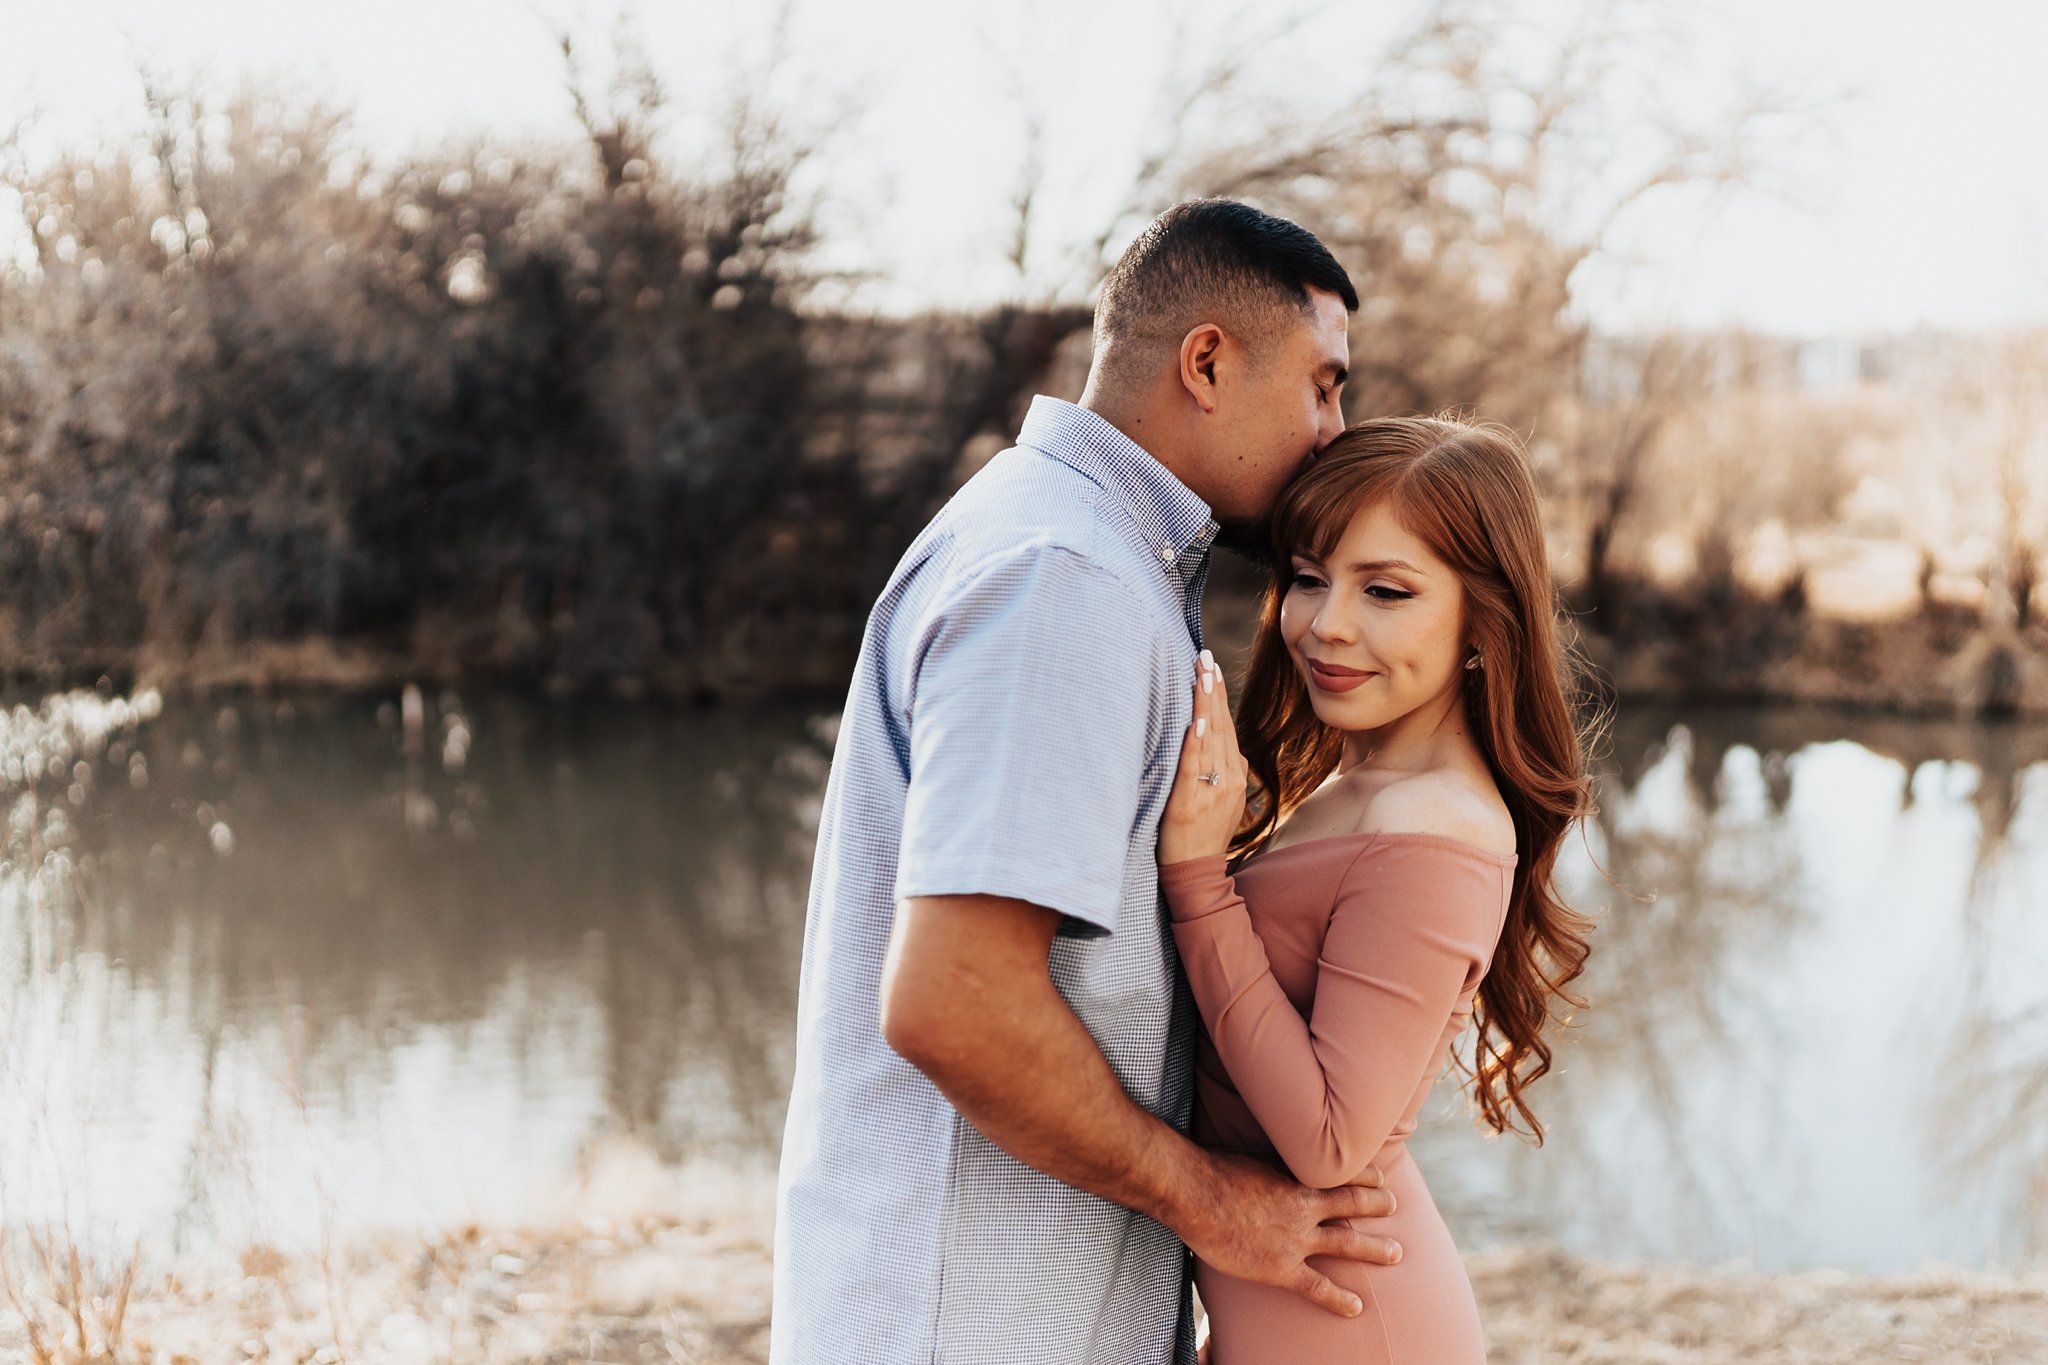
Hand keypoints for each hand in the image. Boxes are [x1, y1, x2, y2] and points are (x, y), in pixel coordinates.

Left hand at [1159, 649, 1249, 864]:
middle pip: (1221, 725)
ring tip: (1201, 674)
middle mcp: (1230, 778)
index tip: (1211, 666)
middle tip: (1204, 657)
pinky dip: (1196, 742)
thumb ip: (1226, 771)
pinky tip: (1196, 721)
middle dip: (1212, 689)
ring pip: (1210, 739)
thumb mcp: (1224, 800)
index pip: (1227, 726)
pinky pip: (1194, 766)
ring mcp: (1213, 790)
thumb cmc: (1203, 834)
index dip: (1218, 695)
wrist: (1196, 872)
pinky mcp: (1191, 802)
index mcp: (1237, 775)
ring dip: (1205, 705)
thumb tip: (1227, 745)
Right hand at [1176, 1150, 1399, 1317]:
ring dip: (1374, 1249)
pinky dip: (1339, 1298)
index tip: (1380, 1178)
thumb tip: (1285, 1162)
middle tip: (1394, 1206)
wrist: (1194, 1194)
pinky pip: (1317, 1287)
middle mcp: (1304, 1207)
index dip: (1364, 1177)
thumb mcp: (1254, 1158)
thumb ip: (1276, 1165)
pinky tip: (1356, 1307)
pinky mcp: (1280, 1268)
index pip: (1340, 1176)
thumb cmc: (1216, 1170)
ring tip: (1396, 1253)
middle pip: (1352, 1206)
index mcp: (1297, 1179)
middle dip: (1377, 1206)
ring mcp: (1295, 1239)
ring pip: (1345, 1244)